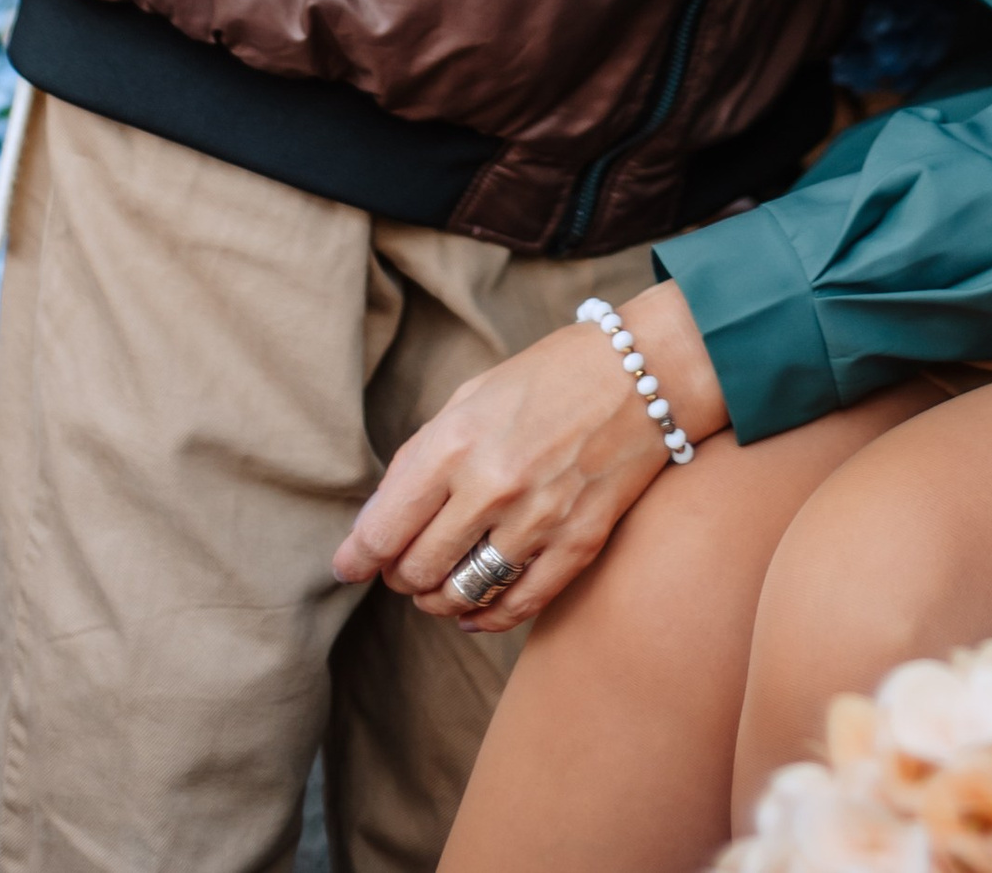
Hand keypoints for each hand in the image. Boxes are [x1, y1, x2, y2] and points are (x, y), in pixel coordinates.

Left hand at [330, 285, 727, 631]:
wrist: (642, 372)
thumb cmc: (550, 376)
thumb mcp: (472, 396)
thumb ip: (424, 457)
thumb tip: (379, 520)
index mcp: (455, 441)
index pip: (384, 528)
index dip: (357, 558)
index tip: (348, 568)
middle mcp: (491, 485)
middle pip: (417, 570)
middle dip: (400, 577)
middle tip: (403, 568)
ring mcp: (537, 519)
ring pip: (461, 596)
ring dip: (438, 601)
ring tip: (438, 588)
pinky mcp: (577, 544)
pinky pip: (516, 606)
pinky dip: (486, 619)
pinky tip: (475, 612)